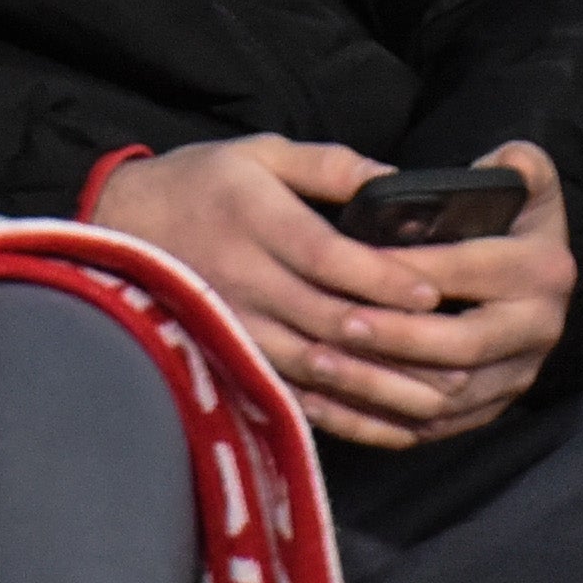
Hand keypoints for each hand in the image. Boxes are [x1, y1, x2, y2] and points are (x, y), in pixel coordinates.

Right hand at [80, 135, 572, 449]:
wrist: (120, 227)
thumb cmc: (201, 183)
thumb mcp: (260, 153)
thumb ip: (328, 166)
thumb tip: (396, 178)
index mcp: (256, 221)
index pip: (326, 256)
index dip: (380, 276)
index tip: (432, 291)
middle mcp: (245, 281)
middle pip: (328, 320)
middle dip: (397, 343)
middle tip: (462, 357)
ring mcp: (235, 327)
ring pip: (315, 368)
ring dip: (378, 390)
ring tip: (439, 402)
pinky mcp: (231, 359)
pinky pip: (291, 397)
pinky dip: (342, 419)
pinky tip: (390, 429)